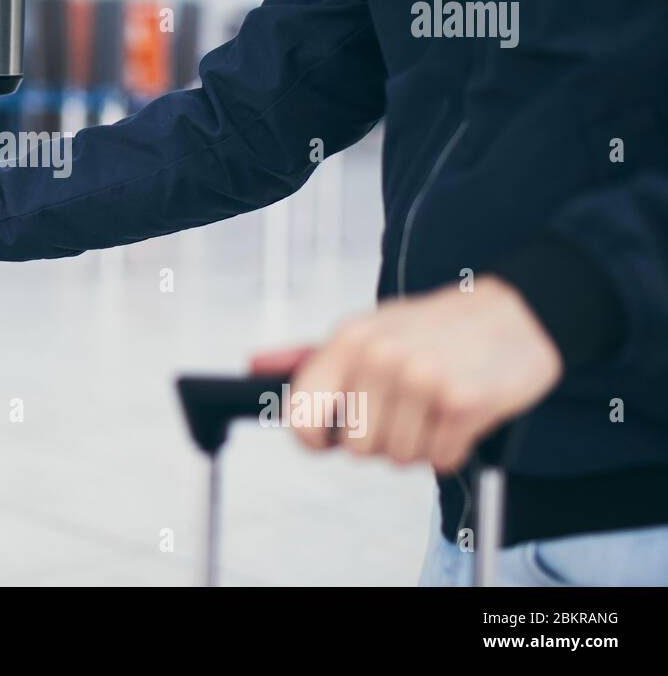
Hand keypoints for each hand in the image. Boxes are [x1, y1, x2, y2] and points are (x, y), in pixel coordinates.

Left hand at [250, 277, 561, 471]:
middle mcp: (379, 356)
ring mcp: (422, 378)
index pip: (301, 414)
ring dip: (420, 445)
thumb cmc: (433, 329)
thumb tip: (254, 366)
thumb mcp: (368, 329)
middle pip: (356, 448)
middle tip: (406, 409)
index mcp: (348, 339)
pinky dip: (452, 449)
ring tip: (435, 407)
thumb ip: (312, 356)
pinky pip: (440, 460)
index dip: (315, 439)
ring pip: (399, 458)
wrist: (518, 312)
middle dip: (381, 440)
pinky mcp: (463, 402)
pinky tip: (461, 414)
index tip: (333, 437)